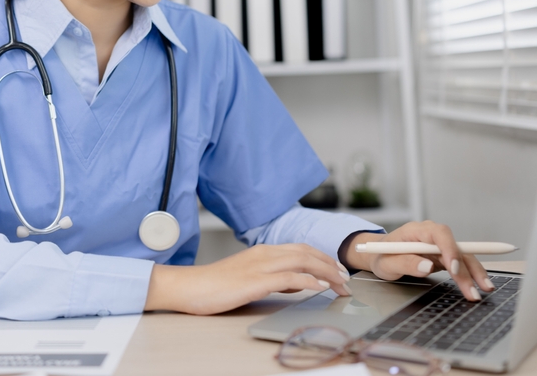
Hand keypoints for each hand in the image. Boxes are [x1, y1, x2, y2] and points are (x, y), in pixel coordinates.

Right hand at [144, 243, 351, 314]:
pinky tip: (320, 287)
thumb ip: (273, 277)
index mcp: (263, 251)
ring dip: (327, 272)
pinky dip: (309, 280)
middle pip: (307, 252)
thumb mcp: (249, 277)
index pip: (301, 249)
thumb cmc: (215, 285)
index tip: (338, 271)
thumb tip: (295, 283)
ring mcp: (260, 266)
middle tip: (347, 279)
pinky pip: (289, 278)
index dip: (323, 258)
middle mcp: (265, 254)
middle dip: (331, 264)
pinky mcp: (256, 281)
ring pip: (303, 261)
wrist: (189, 287)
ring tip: (341, 284)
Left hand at [346, 221, 493, 301]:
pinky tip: (480, 286)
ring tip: (485, 290)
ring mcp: (439, 245)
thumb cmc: (381, 256)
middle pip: (455, 247)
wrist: (379, 256)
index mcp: (416, 231)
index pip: (439, 234)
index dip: (449, 249)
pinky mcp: (443, 256)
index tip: (454, 268)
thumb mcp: (387, 263)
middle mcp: (431, 235)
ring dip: (474, 273)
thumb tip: (427, 267)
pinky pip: (460, 264)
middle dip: (467, 269)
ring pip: (462, 256)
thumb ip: (405, 263)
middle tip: (474, 290)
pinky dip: (470, 275)